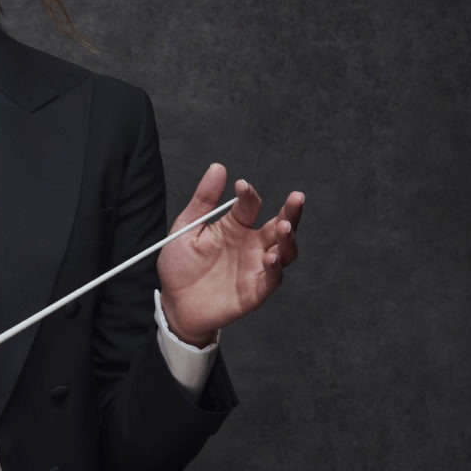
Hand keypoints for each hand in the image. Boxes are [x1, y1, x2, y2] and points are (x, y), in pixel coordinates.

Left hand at [157, 163, 304, 346]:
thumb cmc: (180, 266)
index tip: (241, 185)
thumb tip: (218, 167)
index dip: (248, 194)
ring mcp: (255, 267)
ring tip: (285, 227)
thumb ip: (203, 200)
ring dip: (289, 239)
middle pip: (280, 225)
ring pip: (284, 251)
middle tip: (296, 197)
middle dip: (291, 211)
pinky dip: (275, 268)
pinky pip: (272, 279)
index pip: (250, 205)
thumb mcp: (186, 229)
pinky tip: (271, 257)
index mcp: (235, 227)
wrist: (174, 303)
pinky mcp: (255, 291)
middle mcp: (251, 245)